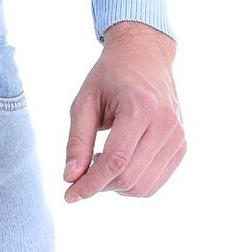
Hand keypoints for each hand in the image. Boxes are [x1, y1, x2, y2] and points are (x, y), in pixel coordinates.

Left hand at [63, 21, 185, 202]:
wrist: (145, 56)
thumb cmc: (110, 76)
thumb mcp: (85, 101)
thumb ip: (77, 140)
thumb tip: (71, 178)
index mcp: (140, 108)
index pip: (115, 161)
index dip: (91, 184)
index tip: (69, 195)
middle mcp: (165, 125)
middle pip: (130, 178)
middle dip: (100, 186)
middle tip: (80, 175)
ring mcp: (178, 137)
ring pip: (144, 187)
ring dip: (116, 186)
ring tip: (100, 162)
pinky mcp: (182, 146)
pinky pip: (156, 181)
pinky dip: (133, 182)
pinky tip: (119, 163)